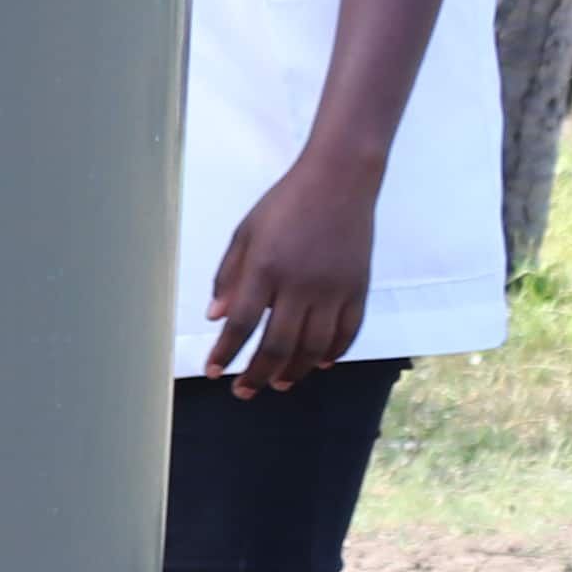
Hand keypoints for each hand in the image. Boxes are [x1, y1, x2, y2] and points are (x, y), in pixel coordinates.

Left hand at [201, 146, 381, 393]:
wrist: (340, 179)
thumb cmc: (285, 204)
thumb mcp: (245, 233)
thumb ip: (229, 276)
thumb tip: (215, 317)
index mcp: (265, 268)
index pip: (241, 324)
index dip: (225, 353)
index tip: (213, 371)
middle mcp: (300, 284)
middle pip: (278, 345)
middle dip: (257, 375)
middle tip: (244, 392)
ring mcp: (334, 288)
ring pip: (314, 346)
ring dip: (295, 371)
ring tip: (279, 384)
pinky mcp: (359, 287)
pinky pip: (348, 331)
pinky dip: (334, 352)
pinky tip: (319, 364)